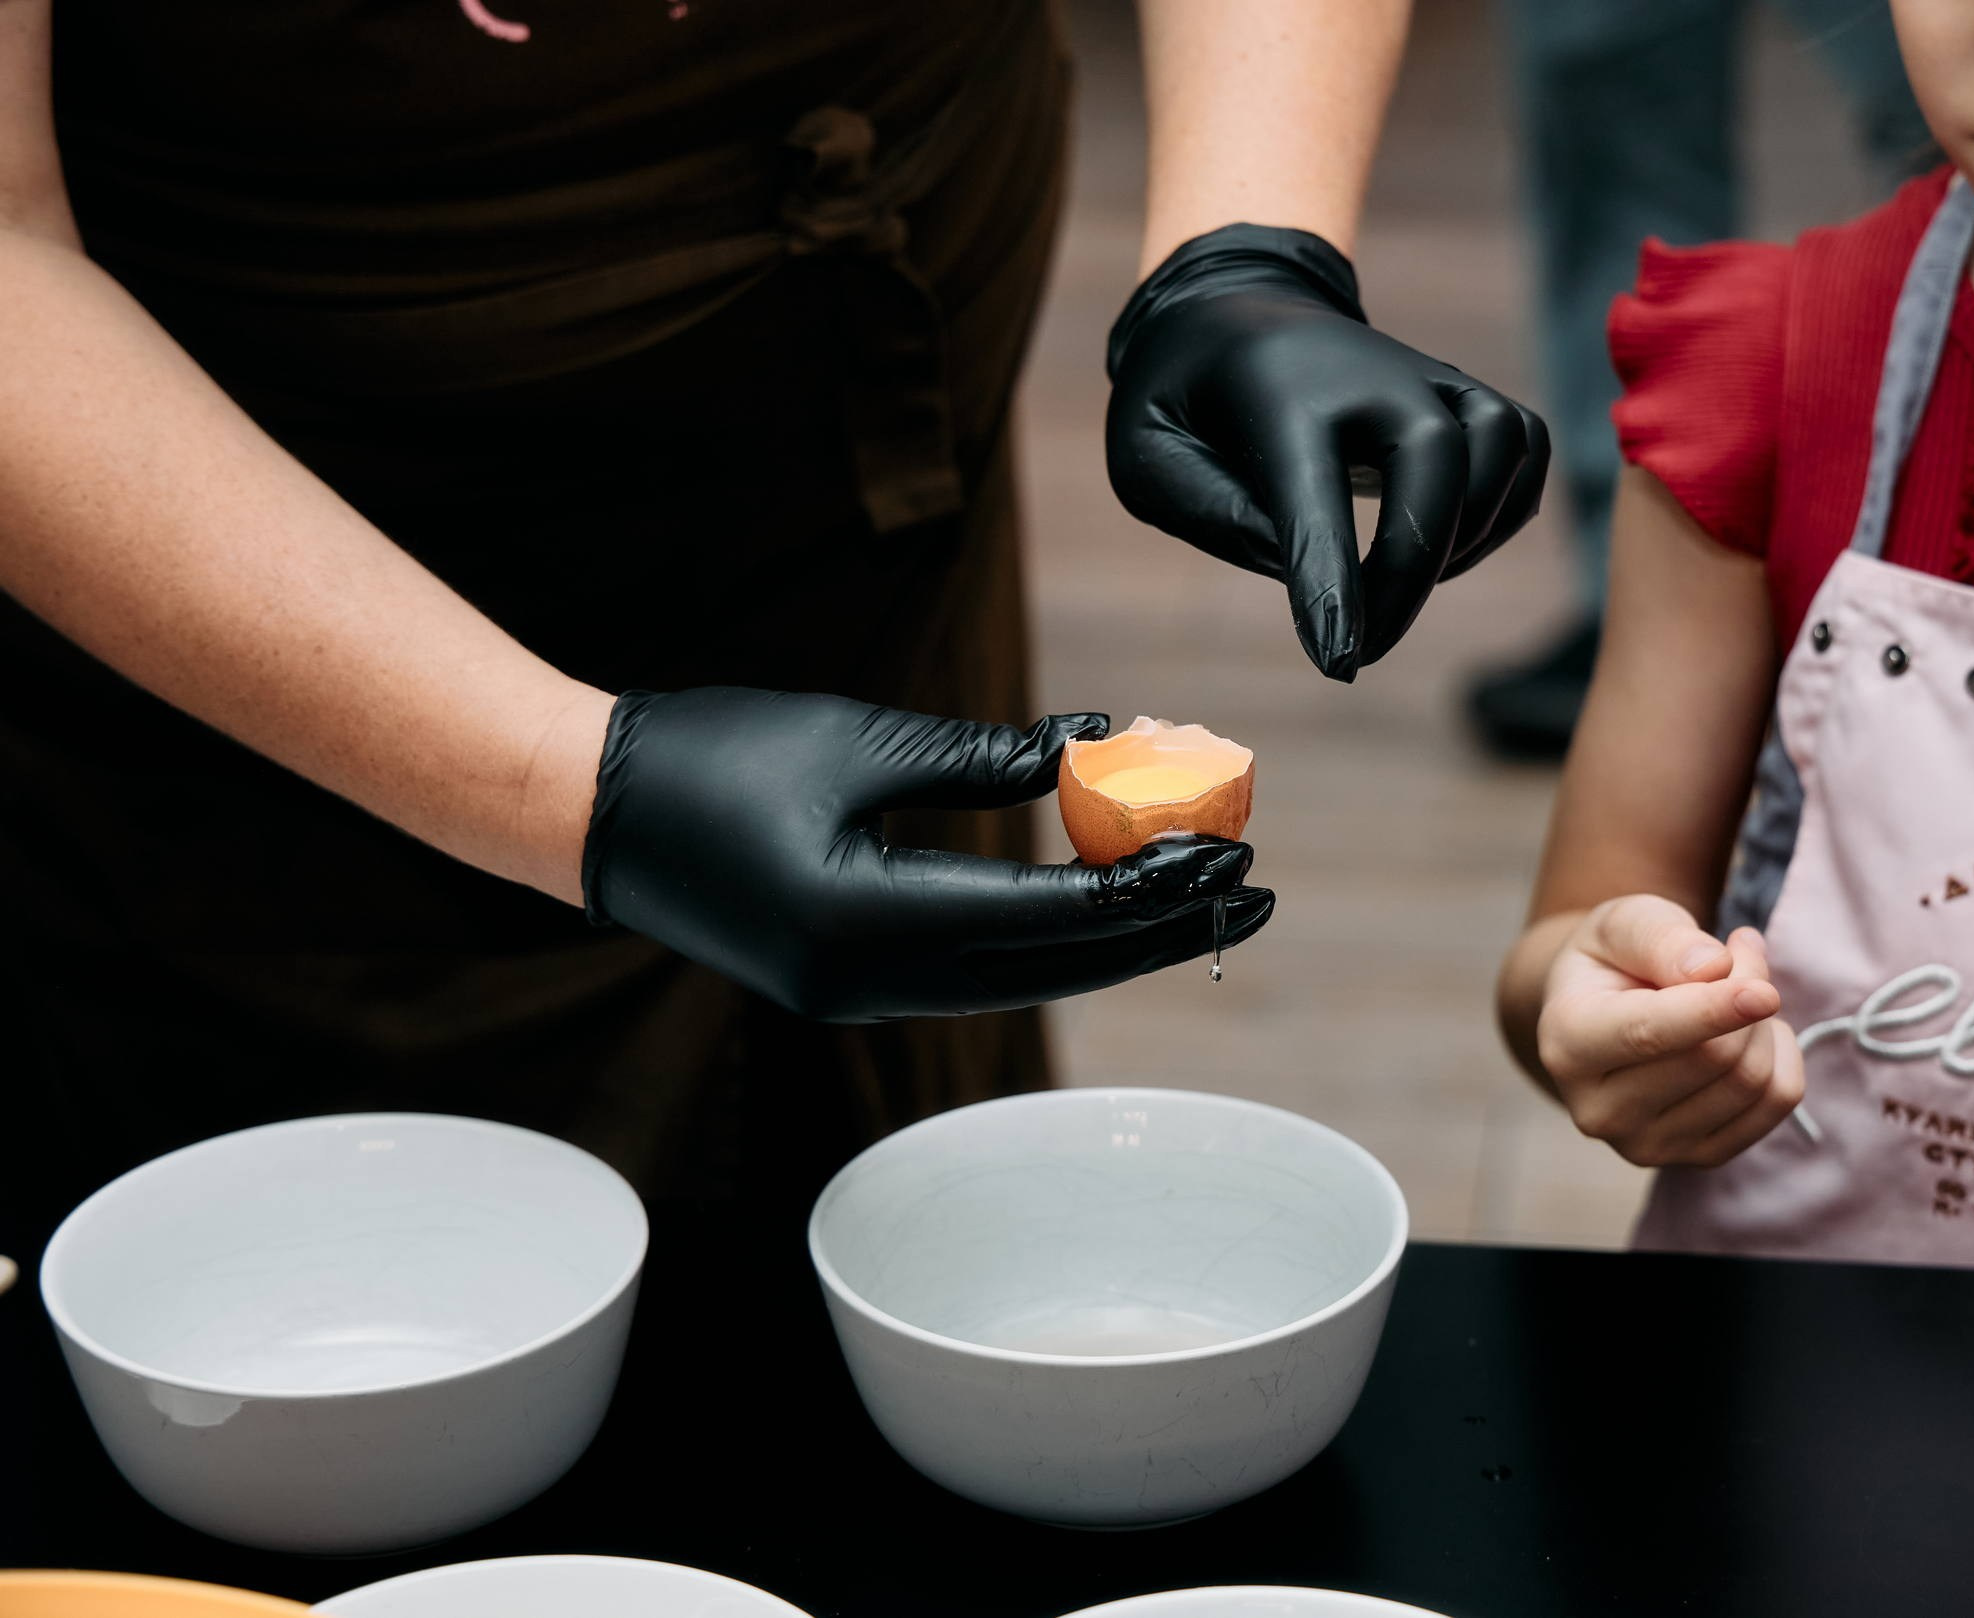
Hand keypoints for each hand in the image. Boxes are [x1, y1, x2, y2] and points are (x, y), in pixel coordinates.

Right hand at [580, 690, 1274, 1021]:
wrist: (588, 813)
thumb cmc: (711, 756)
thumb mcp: (860, 741)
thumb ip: (986, 759)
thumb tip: (1103, 750)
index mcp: (868, 924)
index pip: (1048, 917)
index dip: (1149, 888)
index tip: (1232, 853)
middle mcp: (871, 983)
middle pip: (1054, 970)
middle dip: (1161, 931)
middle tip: (1255, 891)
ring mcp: (859, 995)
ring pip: (1023, 980)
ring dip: (1115, 940)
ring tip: (1202, 895)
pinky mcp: (852, 983)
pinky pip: (979, 971)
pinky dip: (1051, 938)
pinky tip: (1106, 904)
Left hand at [1106, 224, 1549, 680]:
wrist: (1234, 309)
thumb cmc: (1182, 400)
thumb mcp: (1145, 456)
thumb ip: (1210, 514)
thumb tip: (1305, 573)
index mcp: (1277, 394)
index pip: (1316, 496)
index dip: (1334, 585)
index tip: (1341, 661)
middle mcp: (1368, 374)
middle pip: (1436, 463)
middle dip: (1413, 573)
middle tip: (1366, 650)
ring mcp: (1426, 375)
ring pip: (1499, 447)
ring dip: (1470, 536)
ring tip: (1404, 588)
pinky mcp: (1462, 389)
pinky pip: (1526, 444)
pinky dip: (1508, 506)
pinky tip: (1452, 546)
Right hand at [1536, 897, 1803, 1166]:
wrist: (1602, 1017)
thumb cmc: (1613, 962)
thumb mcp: (1620, 924)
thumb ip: (1659, 937)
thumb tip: (1712, 968)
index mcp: (1567, 1045)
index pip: (1649, 1035)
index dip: (1711, 1013)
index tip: (1765, 992)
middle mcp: (1598, 1111)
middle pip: (1714, 1058)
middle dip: (1747, 991)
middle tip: (1741, 954)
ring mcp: (1647, 1146)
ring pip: (1750, 1082)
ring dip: (1764, 1024)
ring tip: (1738, 993)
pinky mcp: (1696, 1158)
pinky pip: (1775, 1104)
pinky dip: (1782, 1057)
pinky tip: (1751, 1033)